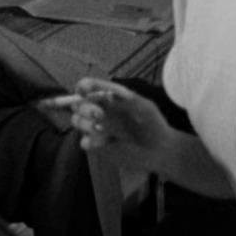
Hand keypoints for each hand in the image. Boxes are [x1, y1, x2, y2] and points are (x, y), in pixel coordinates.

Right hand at [43, 77, 172, 169]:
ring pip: (77, 121)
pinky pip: (84, 142)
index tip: (84, 90)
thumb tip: (108, 94)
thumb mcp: (144, 107)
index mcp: (108, 97)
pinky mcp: (98, 144)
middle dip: (85, 108)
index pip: (88, 87)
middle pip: (78, 104)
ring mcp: (97, 127)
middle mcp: (100, 110)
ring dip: (84, 123)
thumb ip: (128, 99)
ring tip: (99, 129)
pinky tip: (103, 142)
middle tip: (98, 114)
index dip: (83, 87)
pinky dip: (90, 141)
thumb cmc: (153, 123)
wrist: (158, 149)